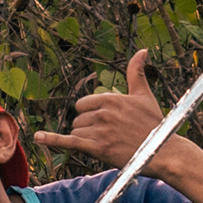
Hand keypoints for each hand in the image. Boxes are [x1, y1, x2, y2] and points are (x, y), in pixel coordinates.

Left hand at [33, 46, 184, 175]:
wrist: (164, 152)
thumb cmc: (155, 124)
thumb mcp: (144, 95)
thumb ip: (136, 72)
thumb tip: (142, 50)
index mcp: (111, 98)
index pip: (83, 104)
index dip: (90, 114)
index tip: (105, 122)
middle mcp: (103, 112)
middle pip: (78, 119)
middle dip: (88, 128)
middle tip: (109, 135)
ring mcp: (100, 131)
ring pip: (76, 132)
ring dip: (86, 140)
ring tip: (108, 144)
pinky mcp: (97, 148)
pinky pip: (69, 141)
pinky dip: (52, 139)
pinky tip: (38, 138)